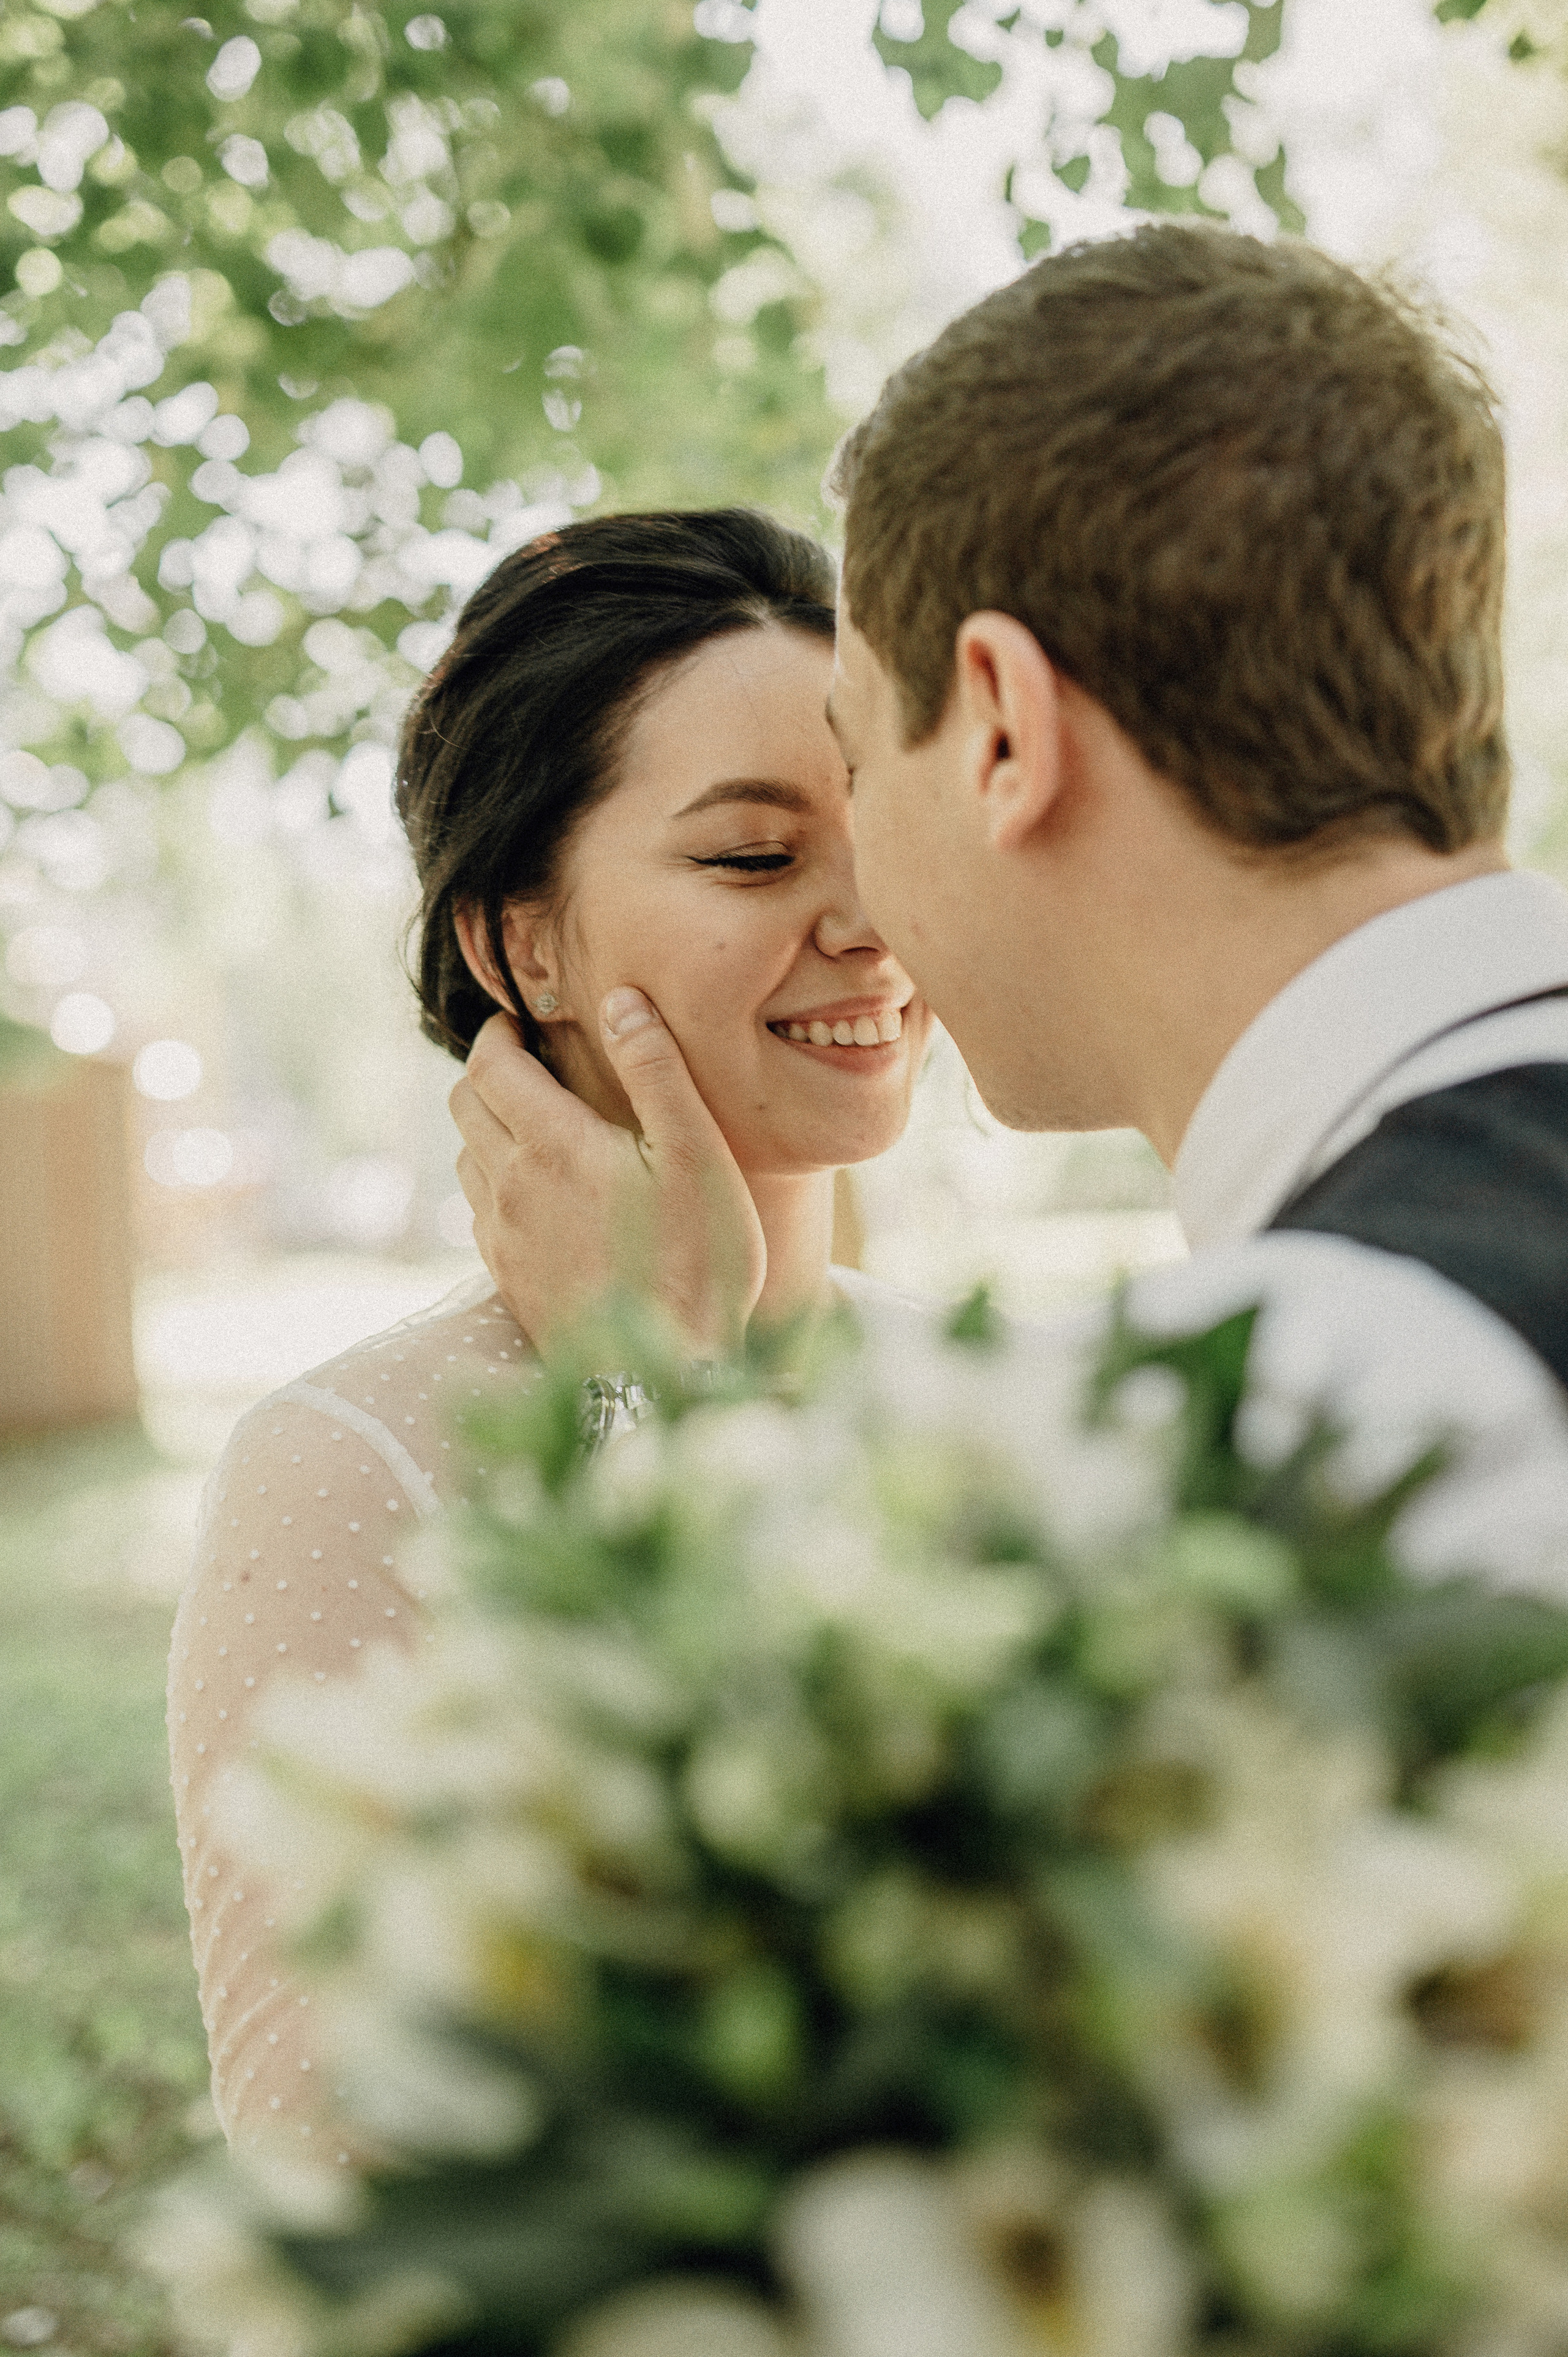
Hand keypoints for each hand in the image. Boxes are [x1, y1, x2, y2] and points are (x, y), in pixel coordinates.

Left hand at [449, 990, 766, 1356]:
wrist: (669, 1375)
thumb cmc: (698, 1262)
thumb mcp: (695, 1154)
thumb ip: (656, 1069)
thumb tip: (621, 1000)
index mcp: (551, 1144)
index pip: (490, 1064)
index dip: (499, 1032)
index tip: (520, 1020)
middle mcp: (510, 1186)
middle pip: (465, 1104)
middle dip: (490, 1072)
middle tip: (529, 1061)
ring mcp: (502, 1237)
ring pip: (467, 1157)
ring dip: (489, 1127)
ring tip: (538, 1122)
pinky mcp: (507, 1278)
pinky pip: (480, 1210)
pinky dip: (496, 1181)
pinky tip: (542, 1192)